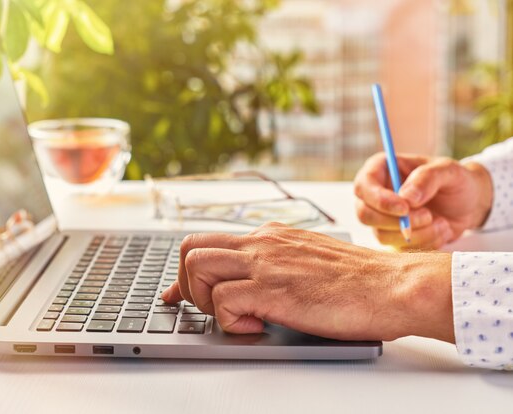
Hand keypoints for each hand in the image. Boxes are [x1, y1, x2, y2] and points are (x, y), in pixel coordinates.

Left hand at [161, 222, 453, 341]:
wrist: (394, 285)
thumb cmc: (360, 280)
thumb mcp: (309, 260)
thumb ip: (276, 264)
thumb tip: (252, 283)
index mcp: (270, 236)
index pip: (207, 242)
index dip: (186, 272)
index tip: (178, 293)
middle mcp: (262, 243)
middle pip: (190, 250)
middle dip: (189, 284)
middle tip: (215, 308)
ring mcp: (266, 263)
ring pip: (197, 269)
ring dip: (205, 300)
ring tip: (238, 317)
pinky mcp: (274, 289)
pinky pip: (224, 301)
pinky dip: (231, 322)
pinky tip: (259, 326)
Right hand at [354, 153, 492, 249]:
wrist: (470, 203)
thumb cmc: (455, 180)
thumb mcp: (448, 170)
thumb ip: (426, 178)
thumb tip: (406, 196)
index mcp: (381, 169)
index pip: (363, 186)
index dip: (379, 200)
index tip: (405, 208)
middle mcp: (376, 194)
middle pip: (365, 214)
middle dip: (397, 221)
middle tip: (428, 216)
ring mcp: (382, 217)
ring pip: (381, 235)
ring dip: (415, 234)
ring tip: (442, 223)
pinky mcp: (393, 236)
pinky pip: (398, 247)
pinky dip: (423, 243)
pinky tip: (440, 231)